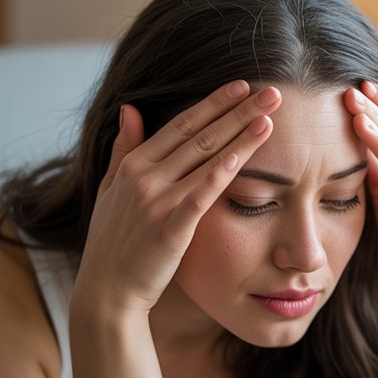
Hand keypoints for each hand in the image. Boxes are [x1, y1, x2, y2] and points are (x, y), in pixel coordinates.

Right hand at [74, 81, 281, 314]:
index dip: (213, 103)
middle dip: (237, 110)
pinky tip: (244, 157)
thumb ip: (124, 149)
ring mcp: (156, 201)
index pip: (181, 124)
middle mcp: (144, 176)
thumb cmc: (112, 243)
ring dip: (240, 135)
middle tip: (271, 92)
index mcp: (133, 165)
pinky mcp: (170, 228)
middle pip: (200, 135)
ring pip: (205, 159)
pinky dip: (220, 174)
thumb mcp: (109, 190)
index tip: (241, 86)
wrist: (106, 290)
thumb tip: (130, 108)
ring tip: (269, 116)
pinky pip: (200, 195)